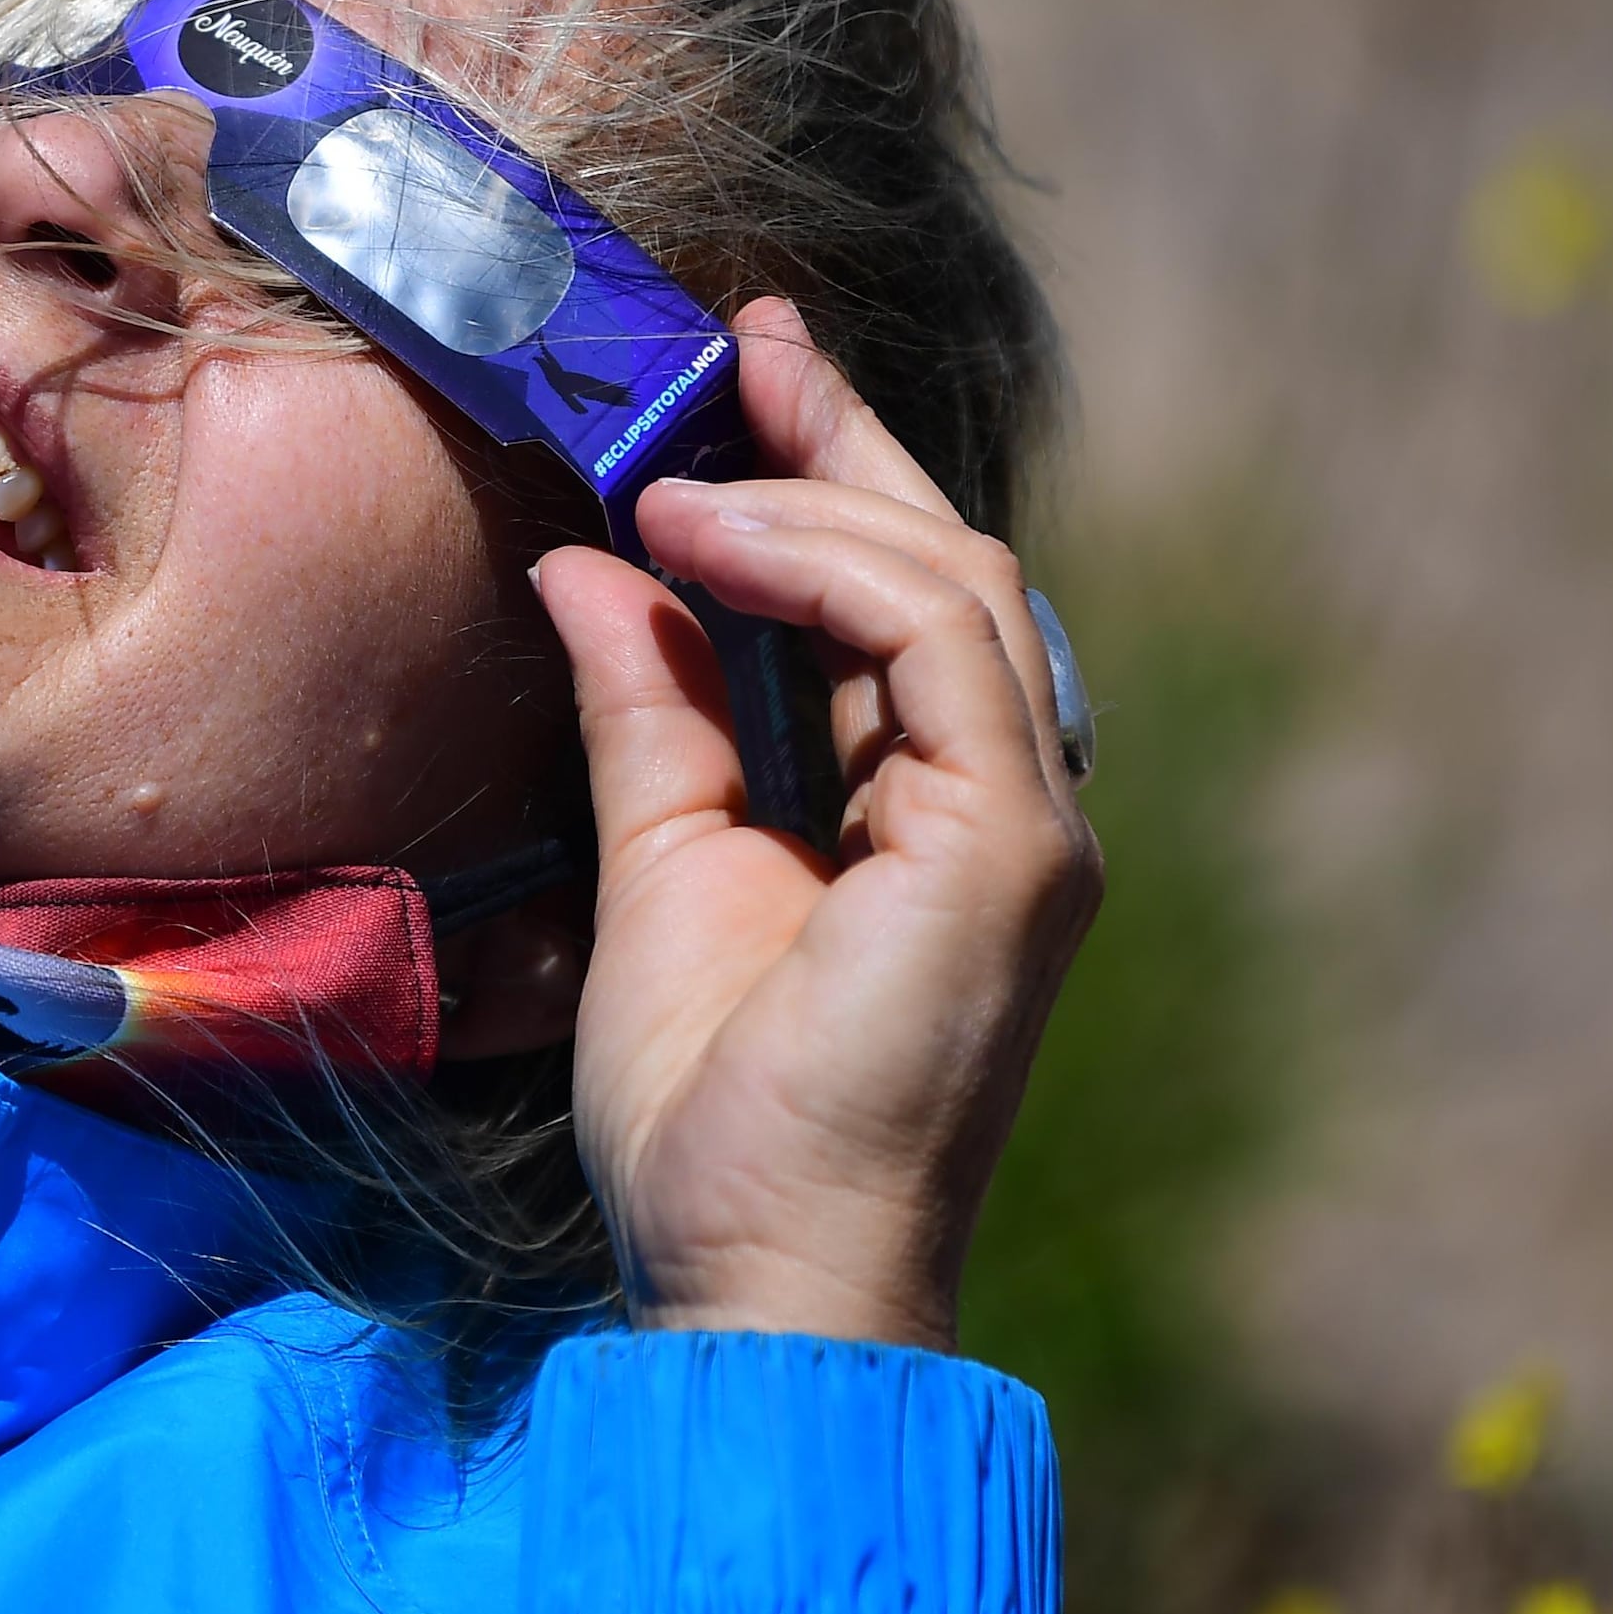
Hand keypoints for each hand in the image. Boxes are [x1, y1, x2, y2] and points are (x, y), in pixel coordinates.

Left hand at [533, 303, 1103, 1349]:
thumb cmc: (710, 1116)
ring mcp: (1025, 826)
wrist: (756, 1271)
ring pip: (951, 582)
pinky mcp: (1012, 850)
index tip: (736, 383)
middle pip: (942, 565)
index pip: (896, 604)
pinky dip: (826, 569)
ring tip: (676, 462)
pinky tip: (711, 537)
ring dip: (812, 495)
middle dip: (840, 440)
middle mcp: (1005, 806)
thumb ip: (647, 713)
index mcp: (932, 815)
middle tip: (739, 342)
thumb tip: (587, 563)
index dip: (825, 481)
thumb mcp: (656, 867)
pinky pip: (936, 644)